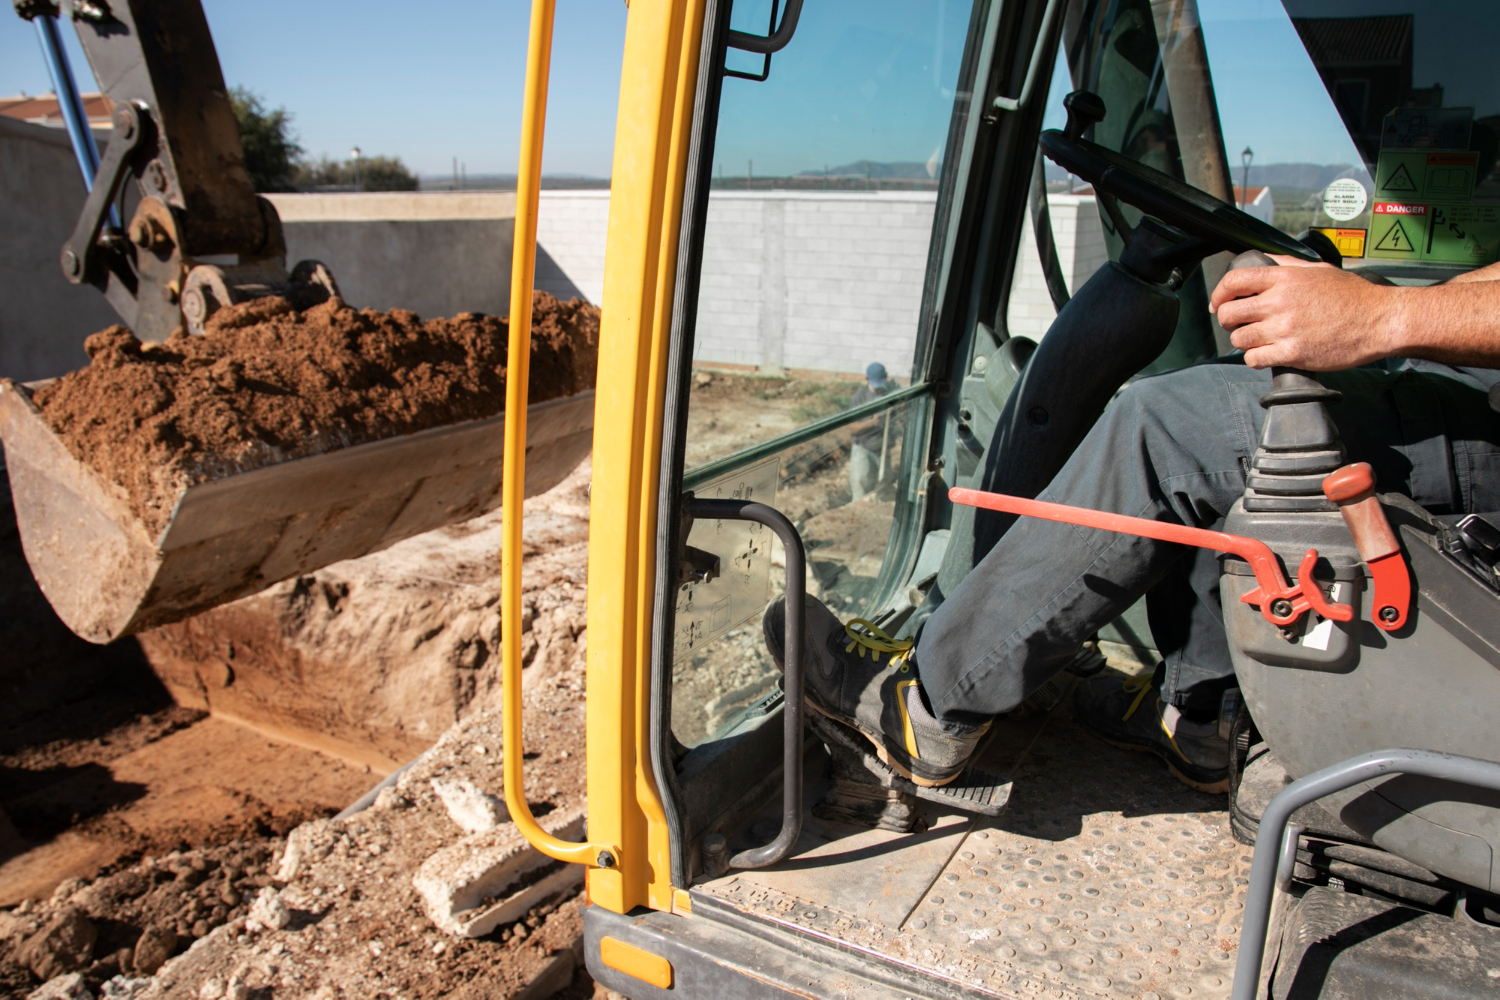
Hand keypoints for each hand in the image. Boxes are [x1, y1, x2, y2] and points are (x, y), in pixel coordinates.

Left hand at [1209, 258, 1402, 369]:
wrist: (1380, 320)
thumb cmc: (1353, 296)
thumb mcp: (1319, 269)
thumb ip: (1287, 264)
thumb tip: (1263, 260)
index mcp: (1284, 278)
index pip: (1234, 280)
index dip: (1219, 293)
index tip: (1219, 303)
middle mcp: (1280, 302)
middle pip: (1230, 313)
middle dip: (1230, 320)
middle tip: (1240, 323)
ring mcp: (1285, 329)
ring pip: (1239, 339)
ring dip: (1244, 341)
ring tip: (1259, 339)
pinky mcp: (1292, 353)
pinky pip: (1254, 359)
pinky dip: (1255, 358)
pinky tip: (1267, 353)